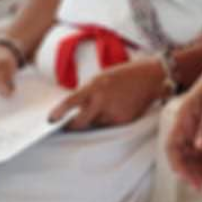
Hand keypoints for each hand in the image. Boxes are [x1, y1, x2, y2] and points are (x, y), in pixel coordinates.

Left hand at [48, 57, 164, 129]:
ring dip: (94, 120)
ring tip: (107, 105)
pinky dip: (107, 120)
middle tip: (68, 124)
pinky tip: (117, 107)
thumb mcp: (101, 78)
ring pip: (94, 124)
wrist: (151, 78)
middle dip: (73, 125)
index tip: (51, 120)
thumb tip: (75, 110)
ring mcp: (114, 113)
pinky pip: (108, 126)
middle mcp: (103, 102)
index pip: (71, 102)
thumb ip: (87, 93)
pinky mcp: (123, 121)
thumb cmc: (124, 75)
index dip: (59, 112)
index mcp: (95, 87)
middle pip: (80, 123)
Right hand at [165, 53, 201, 190]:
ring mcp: (192, 127)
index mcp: (183, 118)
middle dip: (191, 173)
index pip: (172, 147)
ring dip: (198, 170)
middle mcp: (184, 124)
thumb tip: (199, 149)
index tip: (188, 179)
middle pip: (181, 154)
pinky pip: (199, 149)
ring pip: (190, 154)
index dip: (178, 165)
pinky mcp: (201, 128)